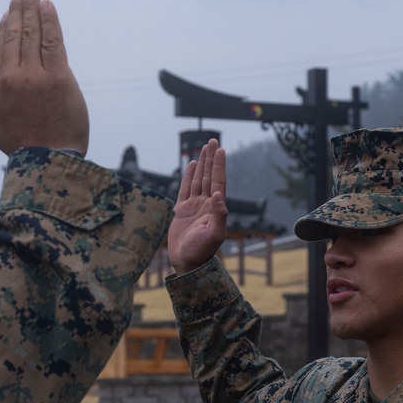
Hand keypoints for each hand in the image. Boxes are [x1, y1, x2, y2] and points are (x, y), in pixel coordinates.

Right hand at [0, 0, 88, 155]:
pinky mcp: (58, 78)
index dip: (3, 31)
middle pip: (13, 38)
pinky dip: (49, 22)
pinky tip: (48, 7)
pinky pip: (52, 42)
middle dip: (17, 11)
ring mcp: (33, 78)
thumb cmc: (26, 148)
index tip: (7, 17)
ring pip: (31, 35)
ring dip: (32, 9)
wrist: (49, 163)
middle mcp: (9, 80)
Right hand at [167, 139, 227, 274]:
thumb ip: (219, 215)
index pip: (218, 182)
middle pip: (209, 176)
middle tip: (213, 141)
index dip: (219, 166)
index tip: (220, 150)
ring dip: (202, 164)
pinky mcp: (182, 210)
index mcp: (215, 208)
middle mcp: (206, 204)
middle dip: (211, 158)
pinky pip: (185, 189)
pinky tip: (192, 165)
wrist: (187, 262)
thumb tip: (219, 196)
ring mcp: (194, 206)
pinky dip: (188, 176)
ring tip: (204, 148)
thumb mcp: (214, 234)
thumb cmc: (202, 251)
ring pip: (198, 179)